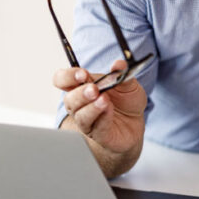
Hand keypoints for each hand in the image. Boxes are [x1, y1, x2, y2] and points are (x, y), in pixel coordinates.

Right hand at [54, 59, 147, 175]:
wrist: (136, 123)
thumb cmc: (125, 101)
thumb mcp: (128, 84)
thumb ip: (122, 74)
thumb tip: (119, 64)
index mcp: (82, 87)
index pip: (62, 80)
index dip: (68, 77)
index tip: (82, 74)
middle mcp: (80, 105)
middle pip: (69, 99)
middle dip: (80, 93)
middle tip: (94, 89)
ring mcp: (88, 121)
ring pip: (80, 115)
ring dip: (91, 107)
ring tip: (103, 99)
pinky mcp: (99, 134)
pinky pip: (97, 127)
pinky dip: (103, 117)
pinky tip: (109, 110)